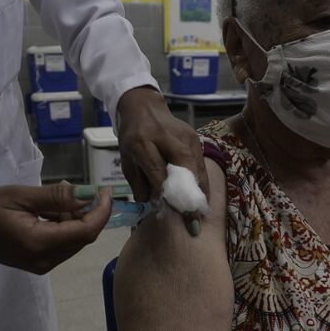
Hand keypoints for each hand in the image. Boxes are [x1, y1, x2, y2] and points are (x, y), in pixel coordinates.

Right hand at [0, 184, 111, 273]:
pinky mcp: (37, 263)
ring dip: (76, 219)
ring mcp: (41, 265)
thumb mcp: (20, 196)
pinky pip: (62, 245)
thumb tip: (88, 194)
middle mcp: (44, 260)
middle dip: (89, 212)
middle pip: (83, 238)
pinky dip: (65, 226)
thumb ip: (55, 197)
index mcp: (39, 244)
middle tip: (79, 188)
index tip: (106, 190)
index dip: (101, 211)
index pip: (85, 231)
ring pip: (74, 241)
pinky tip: (51, 211)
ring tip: (57, 197)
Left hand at [116, 86, 208, 234]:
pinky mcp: (195, 138)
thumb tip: (156, 206)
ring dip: (199, 193)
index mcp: (141, 142)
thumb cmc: (133, 139)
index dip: (165, 194)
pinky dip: (201, 183)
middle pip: (183, 168)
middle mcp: (166, 137)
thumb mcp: (128, 162)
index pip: (157, 171)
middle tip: (193, 222)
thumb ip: (140, 185)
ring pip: (195, 168)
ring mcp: (184, 136)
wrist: (144, 108)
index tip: (171, 215)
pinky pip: (200, 164)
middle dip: (189, 197)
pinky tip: (202, 199)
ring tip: (200, 215)